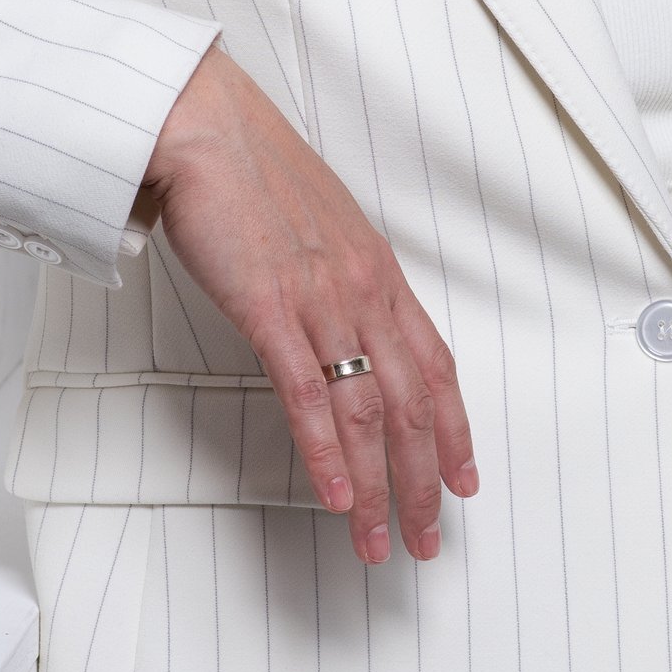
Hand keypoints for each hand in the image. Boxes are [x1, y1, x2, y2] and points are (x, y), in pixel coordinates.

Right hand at [140, 47, 478, 564]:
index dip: (457, 431)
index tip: (465, 479)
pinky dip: (327, 455)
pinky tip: (337, 497)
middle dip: (428, 482)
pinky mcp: (270, 308)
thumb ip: (338, 278)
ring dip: (381, 489)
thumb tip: (342, 323)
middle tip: (430, 538)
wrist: (206, 128)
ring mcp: (321, 301)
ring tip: (383, 543)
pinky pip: (310, 396)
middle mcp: (363, 290)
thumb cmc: (251, 172)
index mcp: (379, 271)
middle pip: (414, 405)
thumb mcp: (318, 227)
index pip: (437, 367)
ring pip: (369, 414)